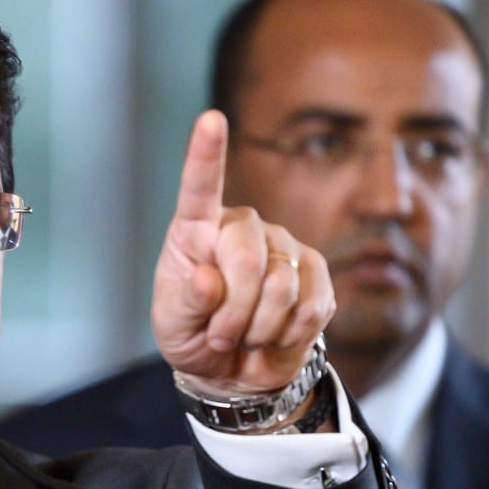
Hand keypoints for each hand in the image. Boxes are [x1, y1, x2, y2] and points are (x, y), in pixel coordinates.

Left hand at [151, 110, 334, 391]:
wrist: (234, 369)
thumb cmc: (193, 335)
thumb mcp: (172, 324)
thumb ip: (185, 301)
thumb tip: (208, 280)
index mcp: (197, 228)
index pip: (200, 187)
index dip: (207, 154)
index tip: (210, 119)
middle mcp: (243, 226)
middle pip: (248, 259)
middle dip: (233, 312)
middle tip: (220, 336)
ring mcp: (283, 245)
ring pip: (281, 288)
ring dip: (258, 328)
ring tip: (244, 335)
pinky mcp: (315, 272)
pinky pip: (311, 306)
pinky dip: (287, 335)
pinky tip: (273, 335)